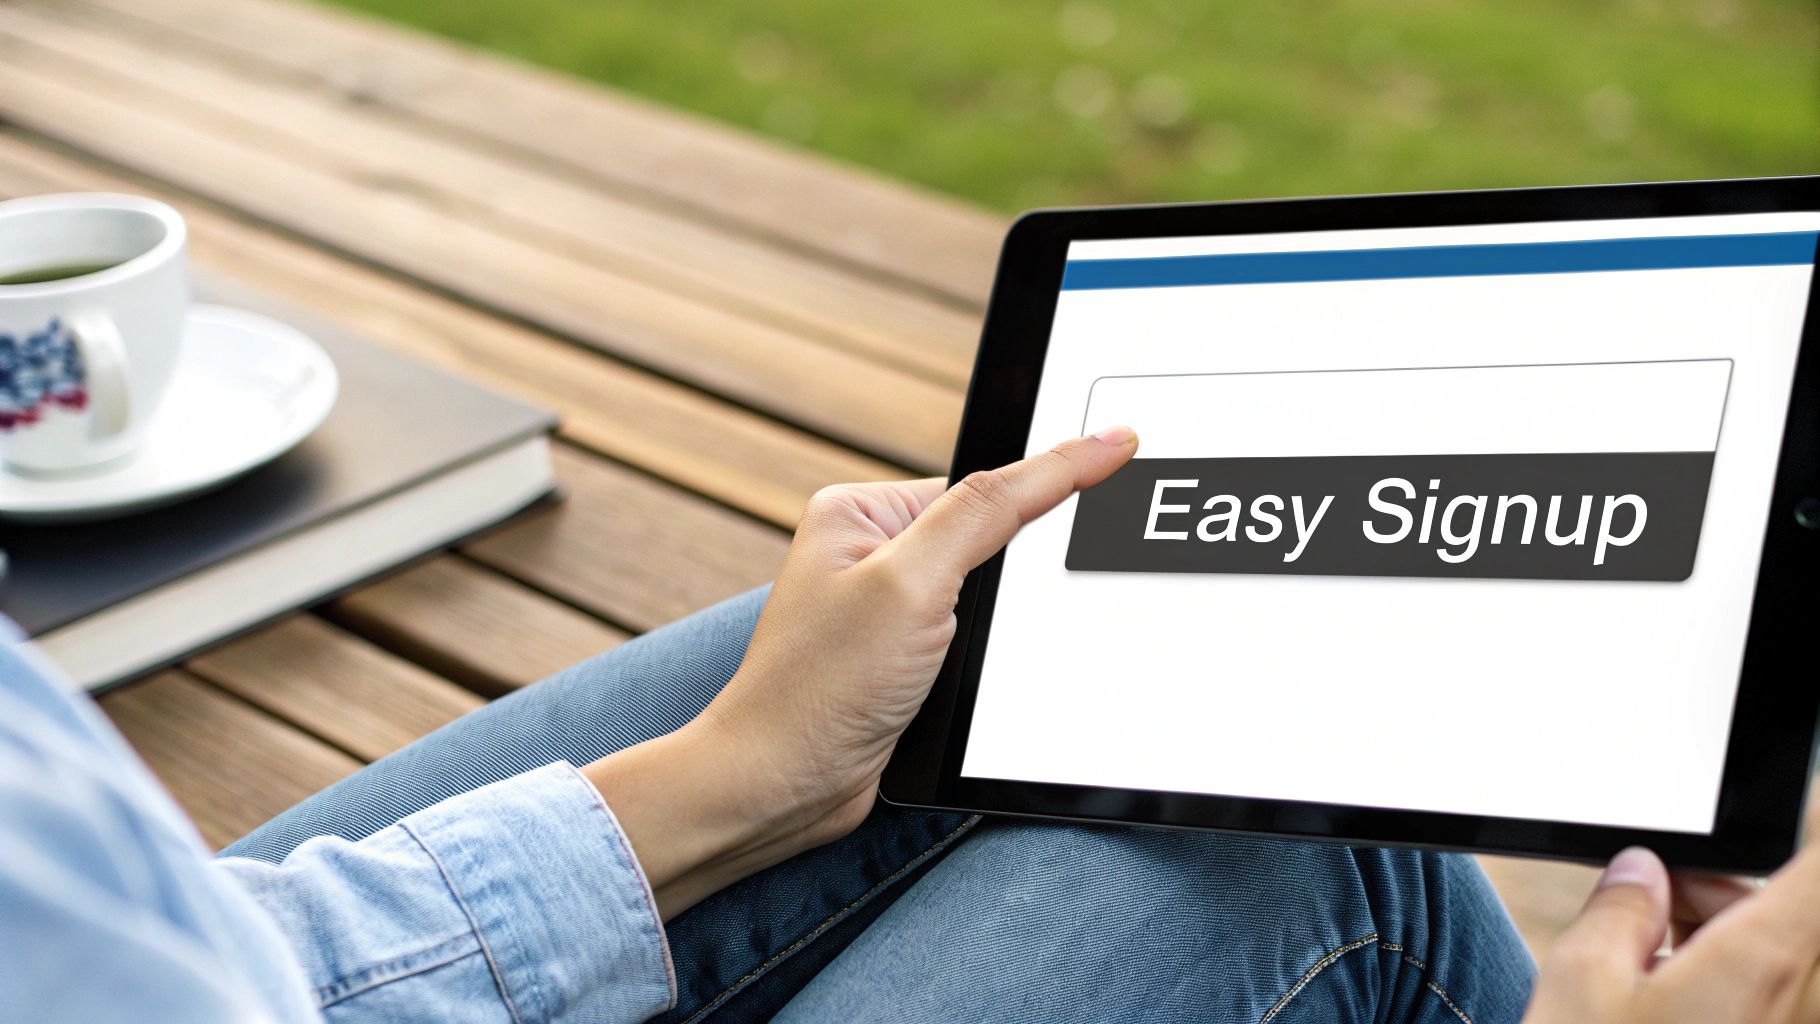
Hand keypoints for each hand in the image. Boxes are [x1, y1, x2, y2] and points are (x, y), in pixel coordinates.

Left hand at [583, 428, 1137, 916]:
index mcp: (861, 510)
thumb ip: (990, 510)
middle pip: (990, 542)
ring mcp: (887, 611)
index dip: (1042, 494)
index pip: (981, 484)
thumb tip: (1076, 449)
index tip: (1120, 472)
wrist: (781, 790)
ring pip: (987, 602)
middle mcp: (872, 553)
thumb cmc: (819, 688)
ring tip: (958, 663)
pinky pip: (973, 647)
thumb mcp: (913, 581)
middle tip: (996, 617)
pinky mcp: (902, 664)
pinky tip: (969, 687)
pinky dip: (986, 666)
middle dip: (1009, 582)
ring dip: (996, 633)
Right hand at [1523, 813, 1819, 1023]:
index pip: (1817, 860)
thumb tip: (1640, 870)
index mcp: (1758, 960)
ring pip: (1774, 947)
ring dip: (1714, 935)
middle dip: (1712, 885)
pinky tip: (1656, 1005)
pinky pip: (1763, 992)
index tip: (1767, 797)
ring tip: (1638, 969)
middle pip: (1785, 902)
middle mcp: (1799, 1000)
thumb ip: (1617, 908)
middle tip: (1640, 903)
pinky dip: (1718, 978)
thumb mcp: (1581, 982)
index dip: (1801, 813)